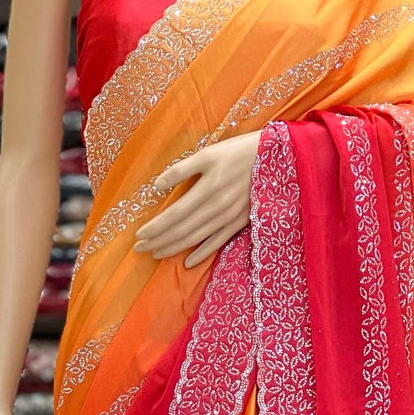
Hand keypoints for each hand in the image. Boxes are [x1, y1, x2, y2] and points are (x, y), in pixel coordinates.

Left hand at [133, 130, 258, 268]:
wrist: (275, 159)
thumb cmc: (237, 152)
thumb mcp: (208, 154)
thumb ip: (181, 170)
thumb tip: (156, 185)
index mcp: (206, 189)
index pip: (174, 215)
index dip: (155, 228)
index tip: (138, 235)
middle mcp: (216, 208)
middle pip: (181, 230)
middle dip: (158, 241)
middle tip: (139, 249)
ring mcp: (228, 218)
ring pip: (196, 238)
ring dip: (174, 248)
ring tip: (155, 254)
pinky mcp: (239, 223)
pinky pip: (218, 243)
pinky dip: (202, 254)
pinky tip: (188, 262)